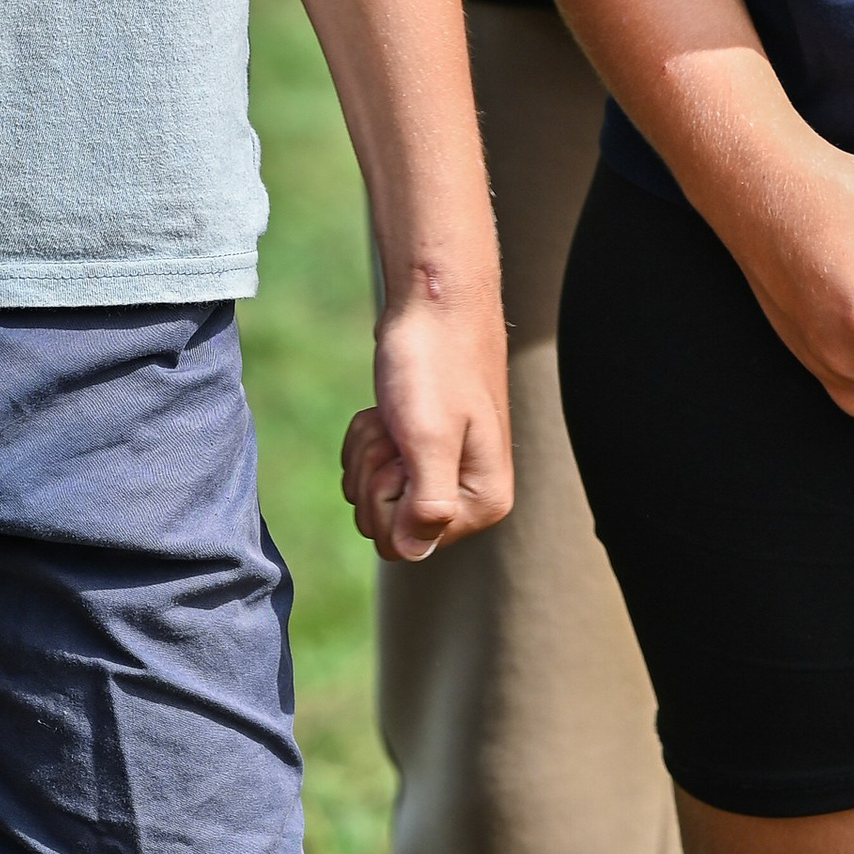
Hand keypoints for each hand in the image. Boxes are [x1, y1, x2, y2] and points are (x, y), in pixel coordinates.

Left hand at [343, 281, 513, 562]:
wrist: (435, 299)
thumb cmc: (435, 362)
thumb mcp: (428, 439)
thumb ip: (426, 507)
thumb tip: (411, 553)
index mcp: (484, 501)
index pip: (406, 546)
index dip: (388, 499)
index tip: (404, 450)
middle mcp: (468, 493)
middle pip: (385, 524)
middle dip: (375, 472)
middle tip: (398, 425)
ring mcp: (445, 469)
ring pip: (373, 495)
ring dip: (370, 451)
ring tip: (395, 411)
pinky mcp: (422, 446)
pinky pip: (372, 468)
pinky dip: (369, 437)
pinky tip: (388, 408)